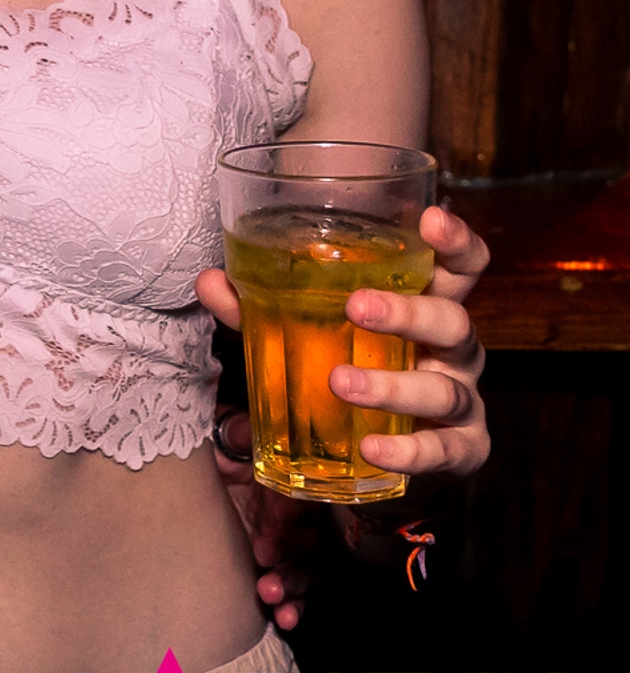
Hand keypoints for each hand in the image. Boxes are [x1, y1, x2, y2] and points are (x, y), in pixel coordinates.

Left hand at [196, 204, 491, 490]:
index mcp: (425, 303)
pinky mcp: (462, 450)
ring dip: (392, 385)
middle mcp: (452, 348)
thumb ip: (260, 303)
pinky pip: (443, 449)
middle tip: (356, 306)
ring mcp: (463, 399)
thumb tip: (210, 281)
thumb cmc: (350, 364)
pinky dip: (408, 450)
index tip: (432, 220)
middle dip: (408, 311)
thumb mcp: (306, 329)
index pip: (459, 266)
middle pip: (452, 320)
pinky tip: (372, 448)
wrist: (379, 451)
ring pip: (445, 388)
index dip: (456, 241)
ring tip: (340, 383)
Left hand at [209, 406, 322, 630]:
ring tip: (270, 593)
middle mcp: (293, 516)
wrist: (194, 476)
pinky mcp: (275, 569)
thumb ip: (237, 434)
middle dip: (292, 555)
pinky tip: (283, 618)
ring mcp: (286, 546)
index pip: (302, 500)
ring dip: (292, 585)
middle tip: (266, 563)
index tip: (272, 526)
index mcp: (288, 482)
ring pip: (306, 571)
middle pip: (310, 542)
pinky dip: (292, 607)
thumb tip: (241, 430)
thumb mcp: (224, 437)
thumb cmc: (217, 451)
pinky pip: (294, 594)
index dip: (291, 515)